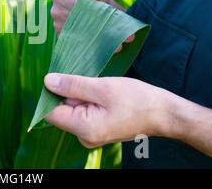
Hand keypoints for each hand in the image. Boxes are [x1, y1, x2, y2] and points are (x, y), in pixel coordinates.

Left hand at [44, 73, 171, 147]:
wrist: (164, 113)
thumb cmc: (137, 100)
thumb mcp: (103, 87)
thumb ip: (73, 85)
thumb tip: (47, 81)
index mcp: (84, 128)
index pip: (50, 112)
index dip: (49, 93)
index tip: (56, 75)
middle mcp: (84, 136)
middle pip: (61, 109)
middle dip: (68, 91)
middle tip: (86, 78)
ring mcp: (90, 133)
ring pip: (72, 108)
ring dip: (79, 93)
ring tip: (96, 84)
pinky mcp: (97, 128)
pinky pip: (83, 110)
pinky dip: (87, 98)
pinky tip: (99, 90)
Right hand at [51, 0, 132, 50]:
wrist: (85, 2)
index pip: (79, 4)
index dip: (96, 11)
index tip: (114, 18)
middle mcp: (55, 11)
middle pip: (81, 21)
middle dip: (104, 28)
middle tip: (126, 37)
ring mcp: (58, 27)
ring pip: (81, 35)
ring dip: (102, 40)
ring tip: (121, 44)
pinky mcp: (64, 39)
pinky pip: (80, 44)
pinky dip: (96, 46)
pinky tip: (110, 48)